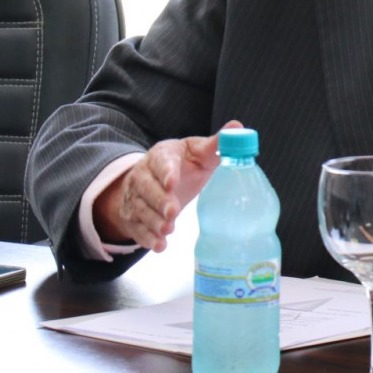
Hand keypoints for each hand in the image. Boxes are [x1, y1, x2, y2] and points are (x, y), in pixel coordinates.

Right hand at [93, 120, 241, 251]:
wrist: (151, 180)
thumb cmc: (181, 165)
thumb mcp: (196, 152)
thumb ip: (215, 144)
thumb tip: (238, 127)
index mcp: (161, 156)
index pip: (161, 162)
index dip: (166, 172)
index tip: (172, 182)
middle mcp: (144, 176)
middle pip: (148, 188)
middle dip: (159, 201)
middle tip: (173, 211)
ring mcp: (136, 198)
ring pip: (141, 210)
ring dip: (153, 221)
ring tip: (167, 229)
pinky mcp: (135, 218)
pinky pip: (138, 229)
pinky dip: (147, 238)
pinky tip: (159, 245)